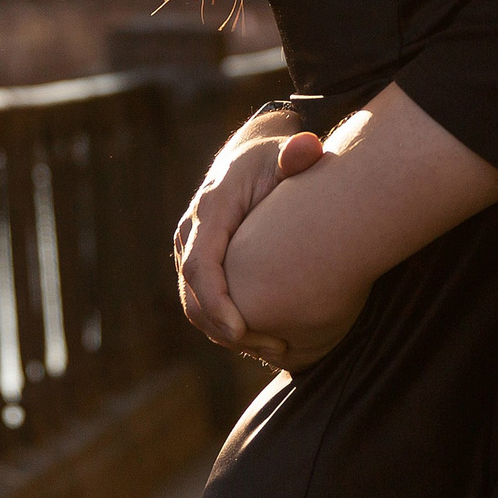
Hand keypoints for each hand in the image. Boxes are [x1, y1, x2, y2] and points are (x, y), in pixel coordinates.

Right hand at [175, 129, 325, 363]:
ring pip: (195, 303)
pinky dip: (227, 323)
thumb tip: (306, 150)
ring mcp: (191, 247)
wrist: (252, 153)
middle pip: (193, 294)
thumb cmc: (275, 157)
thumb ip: (299, 154)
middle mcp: (192, 230)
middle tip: (273, 347)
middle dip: (225, 328)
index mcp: (211, 207)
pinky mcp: (200, 260)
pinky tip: (264, 335)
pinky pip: (203, 300)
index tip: (240, 331)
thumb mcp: (288, 152)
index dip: (215, 302)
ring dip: (227, 332)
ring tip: (276, 347)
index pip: (200, 265)